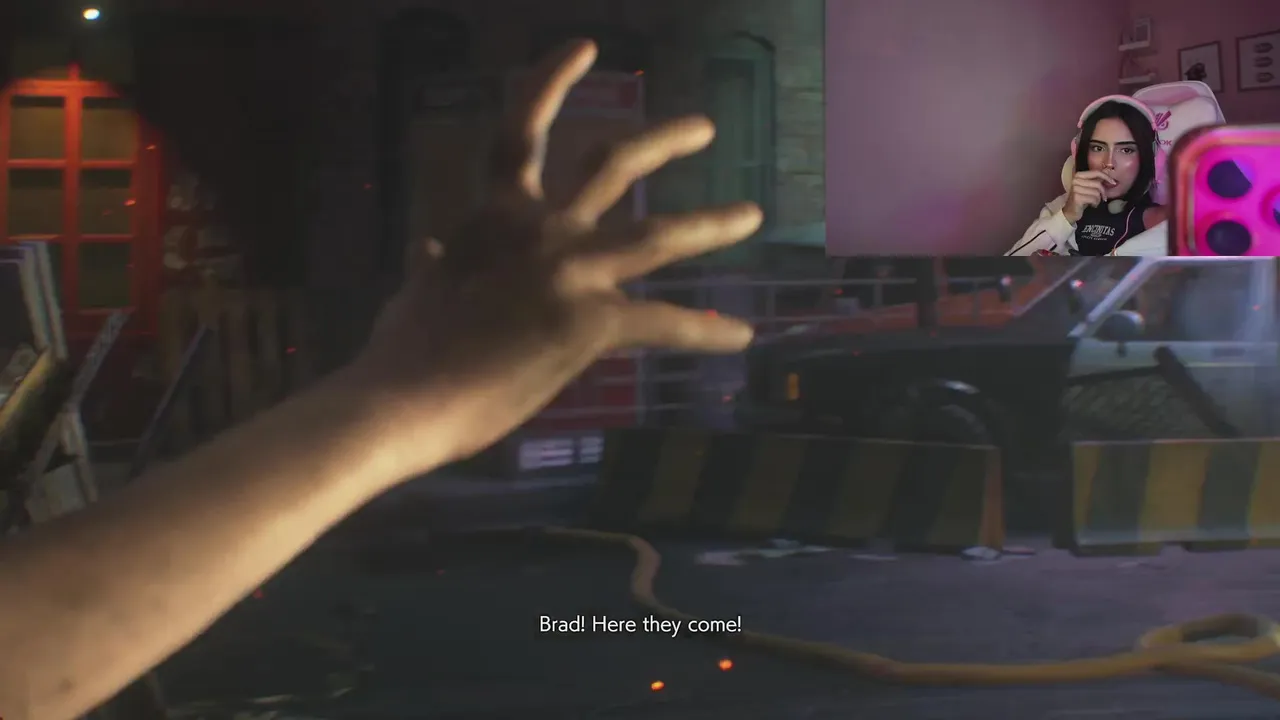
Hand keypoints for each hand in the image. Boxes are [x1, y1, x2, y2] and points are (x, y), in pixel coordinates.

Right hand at [348, 40, 760, 474]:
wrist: (403, 396)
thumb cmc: (403, 351)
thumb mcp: (416, 291)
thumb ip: (435, 263)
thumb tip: (428, 248)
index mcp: (494, 216)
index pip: (521, 133)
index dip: (549, 83)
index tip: (583, 47)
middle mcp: (541, 229)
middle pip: (611, 165)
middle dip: (662, 141)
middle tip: (704, 129)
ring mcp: (570, 271)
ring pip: (658, 236)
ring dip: (710, 223)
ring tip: (751, 214)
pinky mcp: (591, 322)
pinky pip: (663, 323)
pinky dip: (707, 332)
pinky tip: (743, 339)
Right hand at [1063, 170, 1117, 223]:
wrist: (1070, 211)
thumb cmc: (1081, 198)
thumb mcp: (1089, 186)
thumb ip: (1097, 178)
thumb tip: (1108, 170)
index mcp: (1078, 175)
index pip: (1096, 172)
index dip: (1106, 177)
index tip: (1113, 182)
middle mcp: (1075, 180)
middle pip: (1097, 184)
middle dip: (1102, 192)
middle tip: (1102, 197)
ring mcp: (1075, 189)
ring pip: (1096, 192)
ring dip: (1098, 199)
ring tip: (1094, 202)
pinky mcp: (1077, 198)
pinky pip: (1093, 199)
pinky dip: (1095, 203)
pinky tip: (1092, 205)